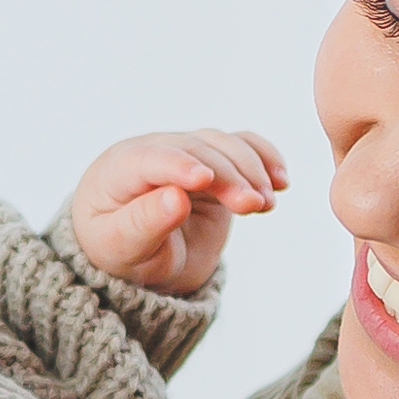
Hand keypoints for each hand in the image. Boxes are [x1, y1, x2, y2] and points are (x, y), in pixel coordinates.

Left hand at [69, 125, 289, 297]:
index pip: (148, 158)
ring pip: (222, 144)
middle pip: (195, 150)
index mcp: (117, 170)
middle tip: (253, 205)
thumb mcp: (123, 248)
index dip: (177, 165)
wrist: (138, 254)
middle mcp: (153, 151)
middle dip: (227, 175)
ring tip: (265, 203)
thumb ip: (144, 223)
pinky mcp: (214, 162)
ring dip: (250, 169)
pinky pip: (242, 147)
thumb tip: (175, 198)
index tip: (203, 180)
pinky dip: (264, 158)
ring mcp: (186, 153)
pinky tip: (281, 181)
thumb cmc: (120, 250)